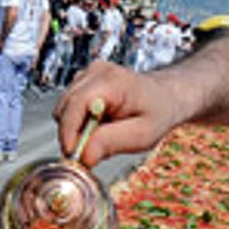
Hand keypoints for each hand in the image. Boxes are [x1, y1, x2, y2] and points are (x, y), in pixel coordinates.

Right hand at [55, 61, 189, 166]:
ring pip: (64, 108)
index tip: (71, 154)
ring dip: (77, 128)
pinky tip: (99, 122)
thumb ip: (112, 143)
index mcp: (113, 81)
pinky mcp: (84, 80)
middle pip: (66, 107)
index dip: (69, 131)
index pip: (77, 103)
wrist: (165, 96)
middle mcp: (97, 72)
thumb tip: (84, 156)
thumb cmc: (158, 113)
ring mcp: (89, 73)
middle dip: (73, 133)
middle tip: (93, 150)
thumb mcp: (143, 134)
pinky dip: (79, 120)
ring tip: (103, 132)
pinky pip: (69, 106)